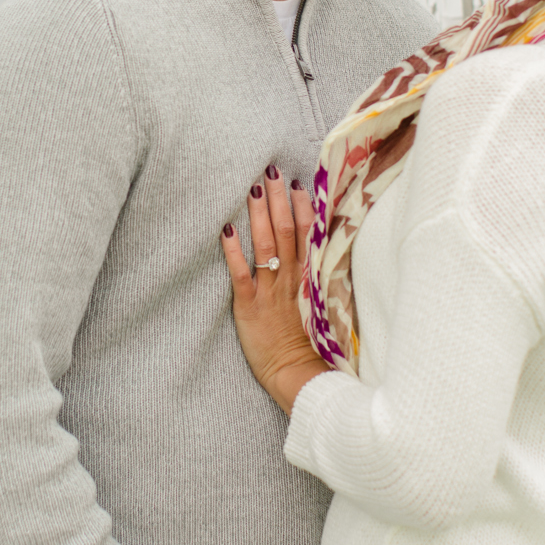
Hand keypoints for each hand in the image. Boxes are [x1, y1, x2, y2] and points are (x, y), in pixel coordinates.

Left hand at [222, 165, 331, 415]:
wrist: (298, 374)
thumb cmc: (309, 340)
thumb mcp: (319, 303)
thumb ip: (317, 275)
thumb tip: (317, 248)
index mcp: (309, 277)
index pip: (309, 234)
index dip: (303, 207)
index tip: (298, 182)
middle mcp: (291, 278)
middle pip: (286, 231)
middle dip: (278, 199)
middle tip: (271, 170)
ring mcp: (270, 291)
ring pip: (266, 245)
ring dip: (258, 215)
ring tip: (252, 187)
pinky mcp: (249, 307)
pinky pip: (241, 274)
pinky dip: (233, 251)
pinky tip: (225, 229)